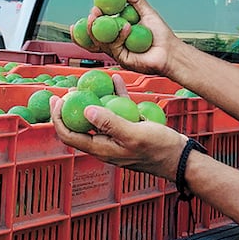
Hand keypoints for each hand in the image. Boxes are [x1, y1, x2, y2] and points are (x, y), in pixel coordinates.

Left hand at [51, 84, 188, 179]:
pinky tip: (117, 82)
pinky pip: (117, 112)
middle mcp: (105, 144)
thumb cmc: (160, 149)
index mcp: (102, 149)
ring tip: (92, 83)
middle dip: (73, 107)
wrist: (181, 158)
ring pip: (99, 117)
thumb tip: (86, 111)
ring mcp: (117, 137)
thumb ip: (110, 123)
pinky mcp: (129, 129)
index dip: (59, 119)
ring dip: (94, 99)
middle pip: (81, 126)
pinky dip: (115, 97)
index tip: (57, 100)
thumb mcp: (134, 134)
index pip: (70, 136)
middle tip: (72, 88)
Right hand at [80, 0, 176, 75]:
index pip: (100, 28)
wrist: (171, 51)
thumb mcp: (147, 12)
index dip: (92, 21)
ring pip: (101, 42)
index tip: (92, 9)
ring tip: (100, 15)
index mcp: (118, 34)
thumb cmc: (161, 36)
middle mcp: (116, 44)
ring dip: (98, 28)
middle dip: (90, 25)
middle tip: (93, 12)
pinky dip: (120, 35)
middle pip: (95, 37)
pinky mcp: (123, 60)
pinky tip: (127, 26)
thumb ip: (135, 1)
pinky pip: (115, 47)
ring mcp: (118, 53)